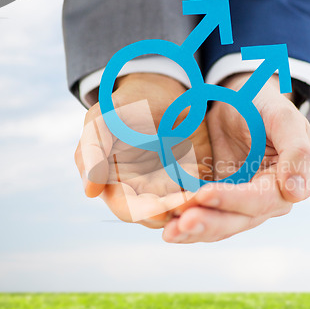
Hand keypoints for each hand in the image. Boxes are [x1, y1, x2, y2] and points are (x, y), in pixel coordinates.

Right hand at [74, 73, 211, 227]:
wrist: (161, 92)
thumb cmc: (125, 106)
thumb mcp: (103, 121)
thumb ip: (92, 151)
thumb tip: (90, 191)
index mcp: (118, 186)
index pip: (129, 210)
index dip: (145, 212)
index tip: (162, 211)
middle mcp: (145, 194)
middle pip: (160, 216)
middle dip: (175, 213)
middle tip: (191, 204)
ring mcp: (173, 189)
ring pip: (183, 210)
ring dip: (195, 208)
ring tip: (207, 200)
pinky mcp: (197, 180)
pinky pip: (204, 195)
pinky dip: (210, 196)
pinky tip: (219, 191)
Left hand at [162, 73, 309, 241]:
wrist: (240, 104)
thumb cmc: (264, 106)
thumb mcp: (283, 118)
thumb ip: (297, 150)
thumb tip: (296, 193)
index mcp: (286, 184)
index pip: (259, 200)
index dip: (232, 200)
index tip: (204, 195)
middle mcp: (265, 202)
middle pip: (236, 220)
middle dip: (208, 222)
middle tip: (179, 225)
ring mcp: (240, 206)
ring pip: (218, 225)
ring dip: (193, 231)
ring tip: (169, 234)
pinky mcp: (219, 203)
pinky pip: (203, 216)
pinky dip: (185, 221)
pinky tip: (166, 226)